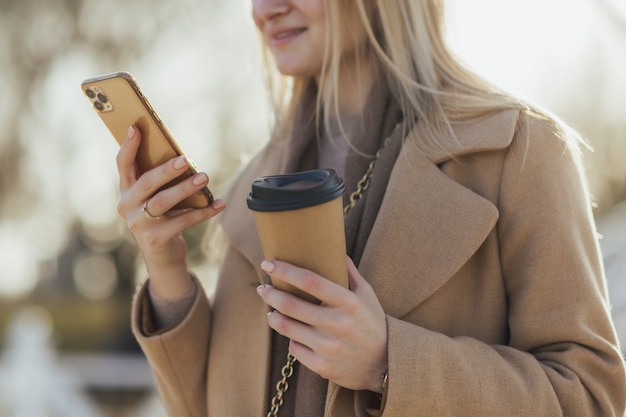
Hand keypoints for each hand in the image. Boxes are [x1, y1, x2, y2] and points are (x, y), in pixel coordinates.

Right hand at [116, 125, 225, 296]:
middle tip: (185, 159)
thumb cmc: (162, 218)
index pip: (123, 164)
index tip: (136, 126)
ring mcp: (139, 224)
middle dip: (166, 170)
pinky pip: (182, 222)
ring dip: (185, 189)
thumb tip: (183, 158)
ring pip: (162, 202)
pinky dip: (203, 212)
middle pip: (146, 183)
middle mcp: (127, 206)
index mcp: (126, 191)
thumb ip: (161, 179)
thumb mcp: (156, 197)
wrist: (162, 256)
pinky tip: (219, 203)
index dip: (128, 146)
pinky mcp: (156, 239)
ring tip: (204, 177)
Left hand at [256, 257, 387, 392]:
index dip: (285, 270)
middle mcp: (337, 324)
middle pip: (290, 304)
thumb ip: (349, 272)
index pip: (310, 281)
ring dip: (273, 315)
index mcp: (349, 302)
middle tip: (263, 288)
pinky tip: (293, 333)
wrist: (385, 364)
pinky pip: (294, 347)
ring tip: (271, 310)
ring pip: (285, 327)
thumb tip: (333, 248)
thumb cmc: (372, 323)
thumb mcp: (367, 294)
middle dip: (270, 293)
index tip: (268, 263)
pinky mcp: (321, 366)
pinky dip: (291, 338)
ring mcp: (328, 347)